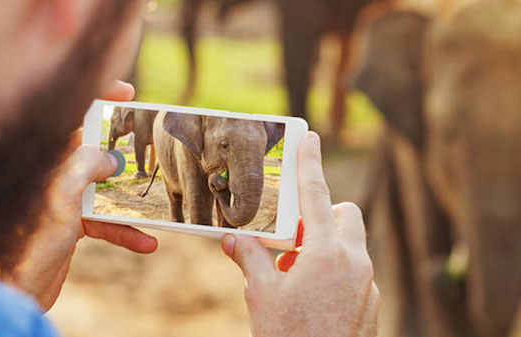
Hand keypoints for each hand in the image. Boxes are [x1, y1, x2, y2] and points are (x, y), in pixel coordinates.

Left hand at [8, 81, 157, 309]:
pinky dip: (125, 230)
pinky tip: (146, 242)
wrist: (14, 290)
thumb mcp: (61, 194)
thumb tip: (110, 159)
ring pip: (105, 188)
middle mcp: (54, 174)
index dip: (98, 98)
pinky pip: (105, 220)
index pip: (71, 114)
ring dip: (131, 200)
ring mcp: (64, 199)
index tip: (128, 94)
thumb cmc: (27, 241)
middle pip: (94, 150)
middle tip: (152, 148)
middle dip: (124, 151)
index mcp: (46, 158)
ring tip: (158, 204)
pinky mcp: (72, 224)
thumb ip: (86, 165)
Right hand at [221, 132, 378, 336]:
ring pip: (350, 245)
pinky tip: (311, 296)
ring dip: (325, 247)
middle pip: (345, 215)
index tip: (310, 137)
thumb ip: (250, 258)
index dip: (310, 163)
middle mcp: (353, 262)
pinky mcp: (371, 302)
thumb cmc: (288, 335)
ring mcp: (366, 283)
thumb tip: (231, 238)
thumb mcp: (261, 294)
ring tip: (295, 274)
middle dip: (322, 216)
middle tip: (294, 238)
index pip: (316, 195)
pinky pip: (354, 271)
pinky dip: (334, 271)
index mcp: (326, 253)